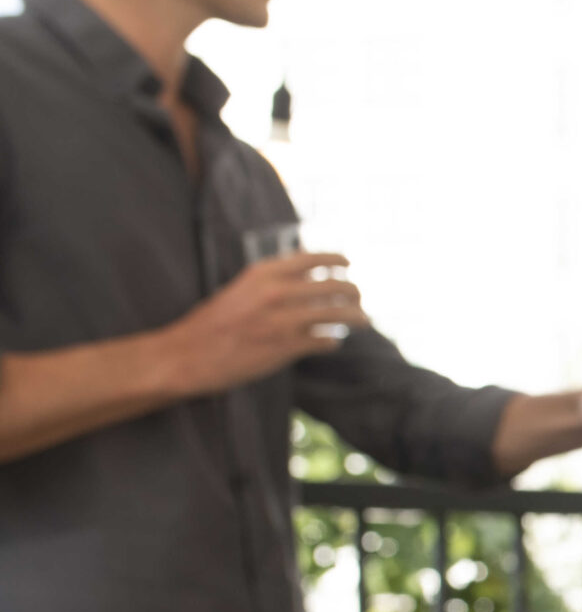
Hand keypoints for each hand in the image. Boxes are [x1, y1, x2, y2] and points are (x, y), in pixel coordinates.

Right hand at [162, 253, 367, 393]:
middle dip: (354, 292)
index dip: (336, 259)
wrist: (187, 354)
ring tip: (364, 320)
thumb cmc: (212, 324)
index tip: (348, 262)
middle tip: (360, 297)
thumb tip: (306, 281)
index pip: (311, 258)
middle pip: (334, 286)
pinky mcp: (286, 347)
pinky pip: (324, 341)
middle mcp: (276, 292)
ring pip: (337, 313)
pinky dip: (332, 341)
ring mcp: (283, 320)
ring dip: (356, 316)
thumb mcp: (241, 290)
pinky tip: (332, 342)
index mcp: (263, 273)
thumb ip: (271, 284)